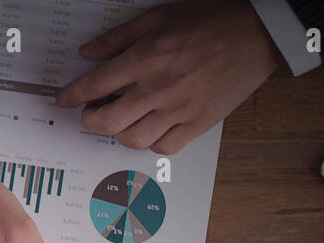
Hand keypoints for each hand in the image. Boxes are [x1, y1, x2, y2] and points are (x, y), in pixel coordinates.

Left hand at [56, 0, 283, 154]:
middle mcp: (161, 87)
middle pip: (108, 121)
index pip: (96, 84)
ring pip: (132, 139)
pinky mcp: (199, 123)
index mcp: (148, 57)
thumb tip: (88, 53)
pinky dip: (150, 142)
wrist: (258, 32)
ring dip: (118, 133)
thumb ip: (119, 37)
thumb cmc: (213, 19)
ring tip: (120, 119)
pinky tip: (149, 128)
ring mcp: (180, 109)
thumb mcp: (160, 15)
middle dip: (90, 119)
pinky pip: (163, 147)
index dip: (73, 95)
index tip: (64, 99)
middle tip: (91, 112)